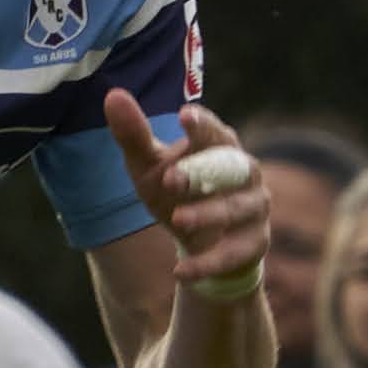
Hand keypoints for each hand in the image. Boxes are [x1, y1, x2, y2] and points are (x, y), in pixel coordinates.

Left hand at [103, 93, 271, 295]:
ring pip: (236, 210)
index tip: (184, 116)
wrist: (203, 246)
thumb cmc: (177, 194)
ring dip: (207, 214)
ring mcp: (254, 209)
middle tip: (171, 178)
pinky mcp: (255, 244)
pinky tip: (180, 271)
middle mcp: (246, 173)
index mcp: (221, 146)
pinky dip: (207, 263)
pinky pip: (234, 254)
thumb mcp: (149, 168)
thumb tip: (112, 95)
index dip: (202, 125)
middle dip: (202, 172)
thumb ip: (133, 135)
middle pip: (231, 167)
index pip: (214, 131)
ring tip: (177, 220)